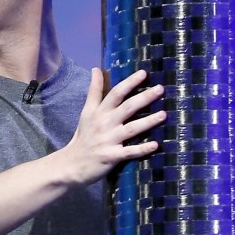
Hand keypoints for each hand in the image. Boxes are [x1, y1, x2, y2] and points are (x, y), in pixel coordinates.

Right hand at [58, 68, 165, 185]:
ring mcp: (108, 141)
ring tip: (164, 114)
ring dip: (148, 122)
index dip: (129, 82)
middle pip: (126, 108)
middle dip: (143, 97)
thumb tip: (96, 69)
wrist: (71, 165)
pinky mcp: (111, 157)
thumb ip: (93, 91)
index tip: (143, 73)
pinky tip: (156, 145)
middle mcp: (104, 124)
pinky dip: (142, 149)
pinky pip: (129, 152)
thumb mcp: (86, 112)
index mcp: (98, 112)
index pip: (115, 93)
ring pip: (131, 129)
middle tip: (160, 89)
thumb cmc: (83, 137)